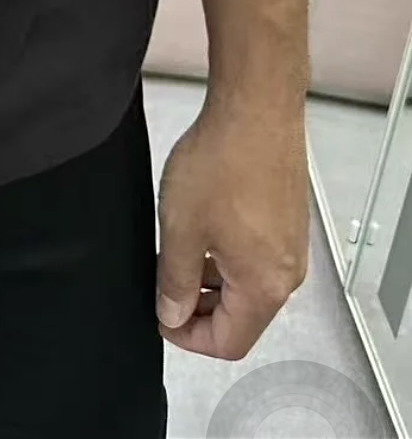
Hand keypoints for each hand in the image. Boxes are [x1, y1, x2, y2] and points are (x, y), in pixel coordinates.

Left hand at [155, 94, 308, 359]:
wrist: (256, 107)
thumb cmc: (219, 166)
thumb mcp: (182, 229)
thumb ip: (176, 281)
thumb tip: (173, 316)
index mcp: (266, 287)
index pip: (230, 342)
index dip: (188, 337)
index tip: (159, 313)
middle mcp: (288, 273)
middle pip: (244, 316)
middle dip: (200, 308)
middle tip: (163, 282)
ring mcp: (292, 244)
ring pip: (249, 284)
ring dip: (212, 280)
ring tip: (176, 251)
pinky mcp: (289, 217)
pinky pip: (257, 256)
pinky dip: (228, 256)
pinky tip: (201, 226)